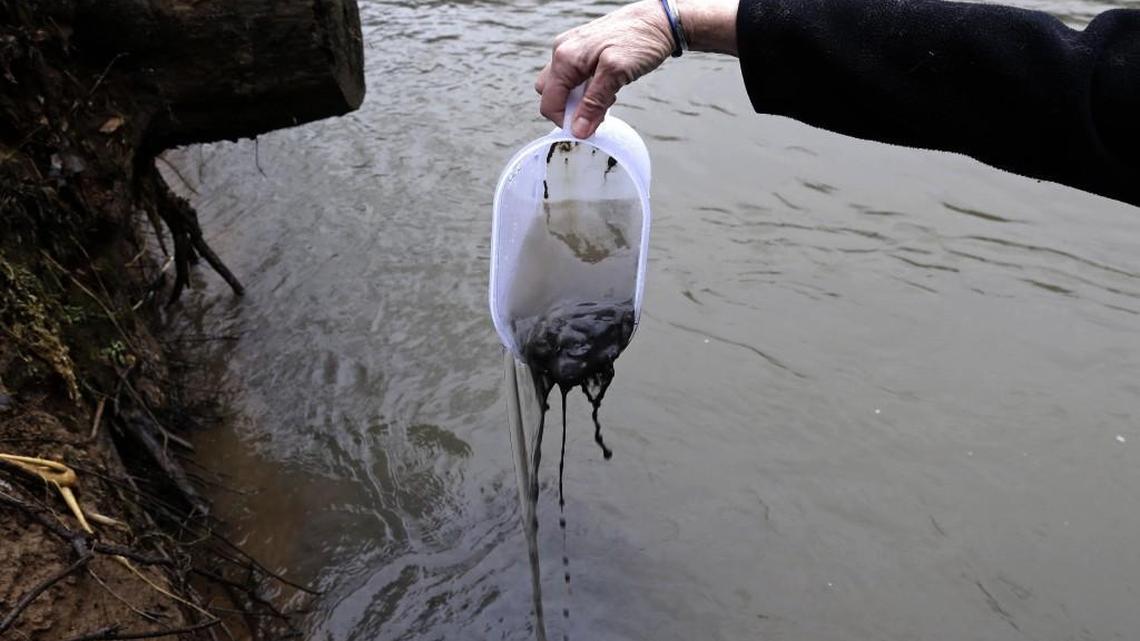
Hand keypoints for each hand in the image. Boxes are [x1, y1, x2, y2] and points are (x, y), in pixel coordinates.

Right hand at [535, 0, 738, 137]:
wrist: (658, 19)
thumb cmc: (639, 39)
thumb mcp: (616, 74)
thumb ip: (594, 103)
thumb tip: (578, 130)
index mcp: (565, 57)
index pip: (549, 102)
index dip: (565, 121)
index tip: (586, 130)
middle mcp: (563, 51)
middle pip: (551, 94)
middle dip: (571, 109)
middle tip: (598, 112)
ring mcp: (572, 50)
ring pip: (564, 86)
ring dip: (580, 100)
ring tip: (608, 97)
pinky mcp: (583, 51)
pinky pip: (575, 77)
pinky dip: (587, 89)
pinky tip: (608, 87)